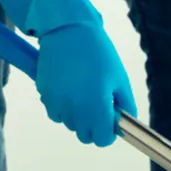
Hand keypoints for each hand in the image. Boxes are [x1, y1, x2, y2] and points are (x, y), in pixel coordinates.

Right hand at [35, 20, 135, 146]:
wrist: (68, 31)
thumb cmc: (100, 55)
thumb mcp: (120, 80)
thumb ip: (126, 107)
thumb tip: (124, 125)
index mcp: (97, 105)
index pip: (102, 139)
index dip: (109, 135)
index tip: (111, 124)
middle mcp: (74, 108)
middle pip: (85, 136)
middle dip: (94, 127)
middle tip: (99, 109)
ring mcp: (57, 101)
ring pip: (69, 125)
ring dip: (78, 118)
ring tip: (84, 95)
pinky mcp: (44, 93)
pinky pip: (55, 112)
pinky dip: (63, 108)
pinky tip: (70, 91)